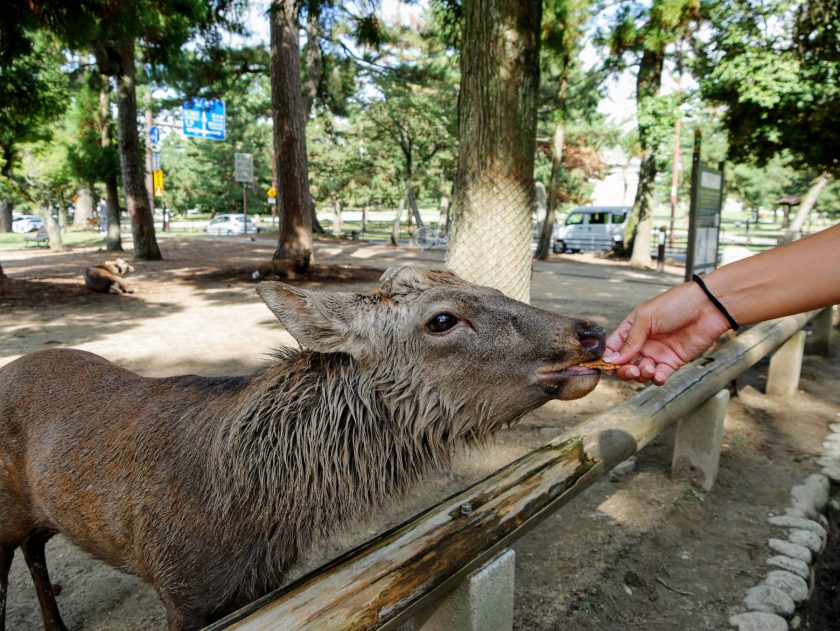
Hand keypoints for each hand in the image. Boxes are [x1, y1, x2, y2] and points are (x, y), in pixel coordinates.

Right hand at [603, 282, 730, 384]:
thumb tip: (613, 358)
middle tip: (630, 370)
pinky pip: (660, 375)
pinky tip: (658, 375)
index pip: (615, 347)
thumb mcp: (646, 318)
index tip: (606, 365)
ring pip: (641, 372)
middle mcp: (644, 342)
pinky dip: (657, 378)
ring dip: (641, 374)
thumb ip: (630, 340)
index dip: (609, 357)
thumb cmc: (676, 303)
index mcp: (633, 328)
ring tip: (648, 369)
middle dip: (624, 370)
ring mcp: (658, 352)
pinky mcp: (673, 361)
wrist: (707, 307)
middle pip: (626, 363)